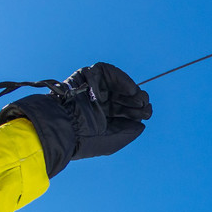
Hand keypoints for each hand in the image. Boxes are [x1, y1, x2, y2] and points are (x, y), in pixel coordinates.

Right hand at [0, 62, 150, 176]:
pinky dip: (122, 78)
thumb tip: (142, 123)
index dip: (139, 110)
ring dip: (133, 90)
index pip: (126, 110)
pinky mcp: (87, 76)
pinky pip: (108, 71)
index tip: (146, 113)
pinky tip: (130, 90)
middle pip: (125, 97)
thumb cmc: (86, 139)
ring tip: (138, 99)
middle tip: (144, 106)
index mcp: (104, 118)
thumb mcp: (114, 140)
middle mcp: (99, 102)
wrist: (64, 128)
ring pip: (119, 84)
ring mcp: (93, 88)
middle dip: (138, 101)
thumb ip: (130, 131)